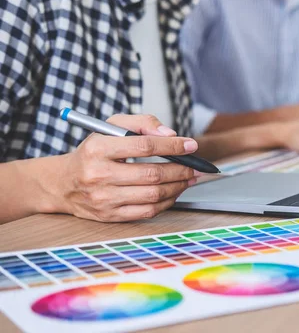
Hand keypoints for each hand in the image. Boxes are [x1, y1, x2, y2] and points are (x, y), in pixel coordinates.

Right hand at [47, 115, 200, 221]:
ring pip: (153, 195)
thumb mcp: (111, 126)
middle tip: (196, 166)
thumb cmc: (94, 151)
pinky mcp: (109, 216)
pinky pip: (147, 211)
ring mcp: (103, 199)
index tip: (190, 145)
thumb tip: (170, 134)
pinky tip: (175, 192)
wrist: (63, 183)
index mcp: (98, 149)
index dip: (172, 146)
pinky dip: (167, 202)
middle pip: (152, 174)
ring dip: (178, 186)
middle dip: (181, 169)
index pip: (144, 146)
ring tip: (189, 178)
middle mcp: (98, 175)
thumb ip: (142, 123)